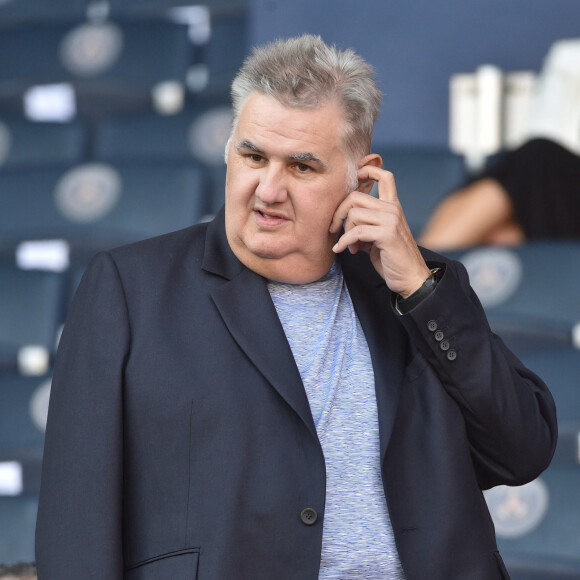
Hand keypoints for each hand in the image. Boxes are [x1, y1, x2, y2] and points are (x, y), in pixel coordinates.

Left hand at [330, 164, 430, 297]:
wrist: (410, 278)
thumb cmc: (392, 259)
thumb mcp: (377, 236)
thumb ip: (365, 224)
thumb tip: (343, 221)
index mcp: (393, 206)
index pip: (385, 176)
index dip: (368, 170)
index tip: (355, 175)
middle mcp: (393, 209)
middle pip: (356, 196)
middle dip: (339, 213)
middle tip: (334, 228)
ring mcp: (391, 220)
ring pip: (354, 214)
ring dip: (345, 232)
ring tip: (350, 247)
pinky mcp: (387, 234)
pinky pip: (356, 231)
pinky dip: (344, 242)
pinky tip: (341, 250)